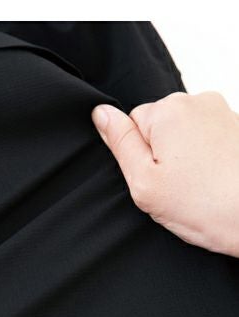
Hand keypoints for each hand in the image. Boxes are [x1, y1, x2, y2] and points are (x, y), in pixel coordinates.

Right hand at [92, 91, 238, 257]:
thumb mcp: (144, 180)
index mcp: (168, 111)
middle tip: (173, 184)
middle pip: (158, 126)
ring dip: (182, 156)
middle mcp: (197, 102)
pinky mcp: (237, 127)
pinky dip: (204, 157)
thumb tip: (101, 113)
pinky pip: (205, 138)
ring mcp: (222, 112)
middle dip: (160, 153)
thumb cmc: (203, 205)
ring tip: (195, 183)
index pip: (131, 123)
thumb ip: (120, 142)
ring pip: (181, 133)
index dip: (137, 155)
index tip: (155, 177)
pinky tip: (211, 179)